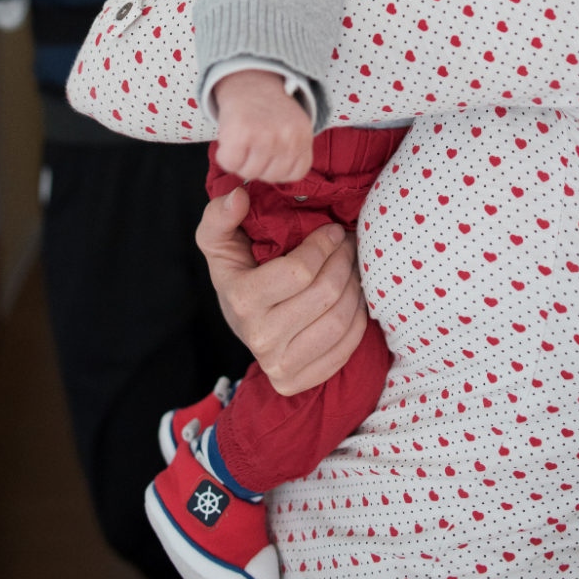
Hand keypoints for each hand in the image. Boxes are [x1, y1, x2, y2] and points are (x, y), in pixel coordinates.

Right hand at [197, 186, 368, 394]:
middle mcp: (260, 338)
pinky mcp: (299, 381)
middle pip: (325, 295)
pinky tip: (352, 298)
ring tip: (352, 268)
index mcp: (242, 299)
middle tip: (348, 245)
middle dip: (344, 261)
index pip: (300, 271)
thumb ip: (220, 214)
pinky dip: (358, 318)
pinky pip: (346, 348)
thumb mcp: (220, 239)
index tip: (333, 231)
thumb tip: (239, 197)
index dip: (324, 245)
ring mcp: (280, 365)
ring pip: (340, 321)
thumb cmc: (238, 272)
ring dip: (355, 287)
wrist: (241, 322)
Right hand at [213, 70, 313, 182]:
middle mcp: (288, 138)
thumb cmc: (268, 108)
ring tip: (242, 138)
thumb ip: (292, 152)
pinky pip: (230, 163)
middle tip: (253, 141)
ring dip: (240, 160)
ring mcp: (265, 136)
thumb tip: (276, 175)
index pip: (295, 173)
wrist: (248, 78)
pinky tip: (230, 139)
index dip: (279, 165)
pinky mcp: (241, 133)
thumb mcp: (292, 127)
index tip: (271, 149)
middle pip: (270, 176)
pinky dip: (224, 155)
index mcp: (304, 137)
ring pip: (249, 172)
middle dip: (258, 163)